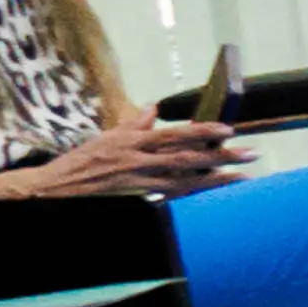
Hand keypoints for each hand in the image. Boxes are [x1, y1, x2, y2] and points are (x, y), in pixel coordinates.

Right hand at [42, 108, 243, 195]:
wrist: (56, 189)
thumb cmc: (81, 162)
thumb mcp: (106, 137)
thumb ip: (135, 124)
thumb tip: (154, 108)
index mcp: (132, 142)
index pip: (174, 134)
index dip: (203, 132)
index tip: (228, 130)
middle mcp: (138, 161)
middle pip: (187, 158)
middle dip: (221, 156)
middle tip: (251, 153)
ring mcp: (139, 182)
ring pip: (185, 180)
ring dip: (216, 179)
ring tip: (243, 176)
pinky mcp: (138, 199)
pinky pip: (171, 196)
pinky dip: (194, 194)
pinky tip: (214, 193)